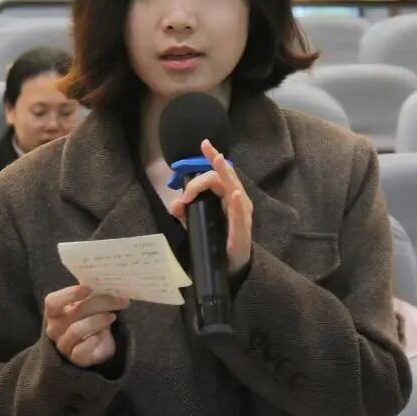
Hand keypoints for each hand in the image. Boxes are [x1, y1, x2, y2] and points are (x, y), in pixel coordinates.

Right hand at [44, 285, 128, 367]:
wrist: (96, 347)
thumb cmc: (89, 320)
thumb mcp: (87, 306)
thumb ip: (91, 296)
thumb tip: (108, 283)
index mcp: (54, 312)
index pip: (52, 302)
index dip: (69, 294)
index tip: (89, 288)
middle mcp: (54, 329)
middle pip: (74, 312)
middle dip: (100, 303)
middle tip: (119, 300)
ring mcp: (64, 345)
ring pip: (77, 329)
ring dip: (99, 320)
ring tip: (113, 316)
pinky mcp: (75, 358)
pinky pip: (83, 349)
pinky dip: (96, 338)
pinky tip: (105, 333)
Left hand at [168, 138, 253, 275]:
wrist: (232, 266)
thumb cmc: (217, 239)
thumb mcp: (196, 222)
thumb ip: (184, 211)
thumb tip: (174, 203)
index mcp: (227, 195)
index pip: (220, 171)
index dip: (210, 158)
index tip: (199, 153)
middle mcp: (237, 200)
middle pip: (225, 175)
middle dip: (213, 162)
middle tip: (204, 149)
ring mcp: (242, 213)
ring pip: (234, 188)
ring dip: (225, 173)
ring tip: (218, 159)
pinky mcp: (242, 230)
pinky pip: (239, 215)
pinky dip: (236, 205)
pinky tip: (233, 194)